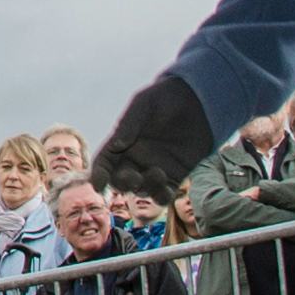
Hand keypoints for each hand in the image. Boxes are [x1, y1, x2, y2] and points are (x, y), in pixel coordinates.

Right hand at [90, 75, 214, 203]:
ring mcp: (154, 170)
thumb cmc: (164, 98)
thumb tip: (117, 145)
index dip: (98, 175)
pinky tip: (167, 189)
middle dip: (123, 184)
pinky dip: (163, 196)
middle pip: (121, 181)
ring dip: (145, 188)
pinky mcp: (175, 176)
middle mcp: (135, 160)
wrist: (196, 100)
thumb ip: (129, 124)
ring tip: (158, 173)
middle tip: (133, 178)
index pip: (104, 163)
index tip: (98, 184)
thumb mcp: (143, 104)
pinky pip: (164, 194)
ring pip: (142, 190)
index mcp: (121, 143)